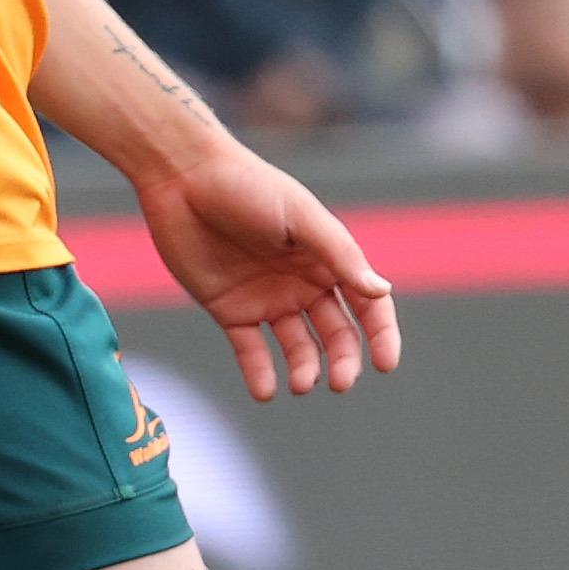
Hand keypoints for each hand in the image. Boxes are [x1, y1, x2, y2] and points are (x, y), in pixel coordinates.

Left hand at [130, 142, 400, 401]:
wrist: (183, 178)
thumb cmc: (248, 187)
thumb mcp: (300, 217)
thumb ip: (339, 254)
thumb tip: (381, 290)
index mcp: (328, 259)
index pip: (367, 304)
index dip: (381, 335)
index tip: (385, 364)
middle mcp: (303, 284)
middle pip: (337, 333)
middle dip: (342, 360)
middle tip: (339, 382)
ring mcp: (268, 299)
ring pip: (298, 348)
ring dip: (304, 370)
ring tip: (299, 384)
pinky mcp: (231, 311)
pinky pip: (251, 351)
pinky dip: (259, 374)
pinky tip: (266, 391)